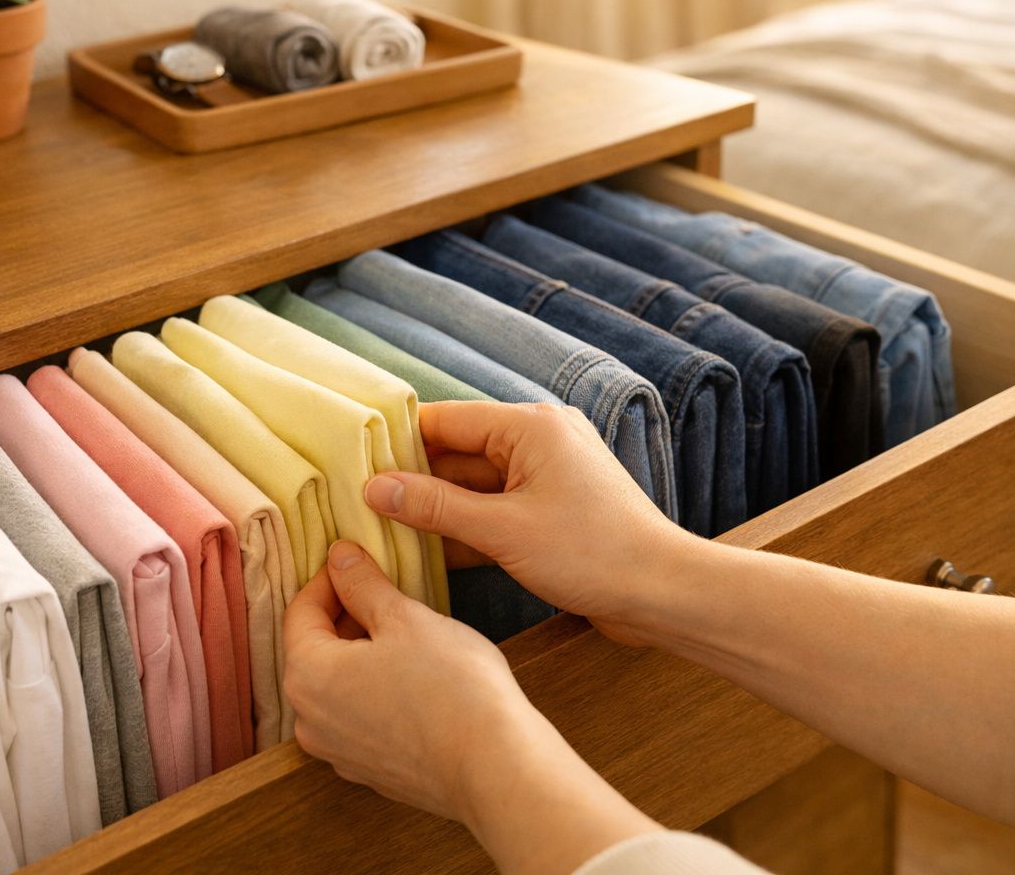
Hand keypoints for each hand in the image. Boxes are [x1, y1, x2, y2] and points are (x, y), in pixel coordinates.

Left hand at [284, 539, 661, 872]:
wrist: (493, 767)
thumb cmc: (451, 688)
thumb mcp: (405, 618)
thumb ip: (363, 584)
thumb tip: (339, 557)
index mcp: (308, 675)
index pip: (301, 610)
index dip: (331, 577)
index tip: (360, 559)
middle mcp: (309, 720)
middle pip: (315, 650)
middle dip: (346, 615)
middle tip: (387, 591)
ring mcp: (338, 752)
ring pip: (338, 686)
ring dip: (362, 654)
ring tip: (406, 634)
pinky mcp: (369, 771)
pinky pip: (360, 717)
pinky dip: (375, 691)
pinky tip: (415, 679)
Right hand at [364, 401, 689, 642]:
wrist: (663, 592)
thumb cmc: (591, 553)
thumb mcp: (501, 530)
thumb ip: (434, 507)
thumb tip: (374, 488)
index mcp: (530, 426)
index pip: (446, 421)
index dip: (397, 442)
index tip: (352, 462)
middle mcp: (539, 440)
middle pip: (458, 453)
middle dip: (413, 480)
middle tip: (358, 504)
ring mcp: (548, 476)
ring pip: (475, 486)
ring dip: (437, 509)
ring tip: (381, 531)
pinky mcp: (553, 511)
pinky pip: (497, 510)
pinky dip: (466, 529)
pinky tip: (426, 553)